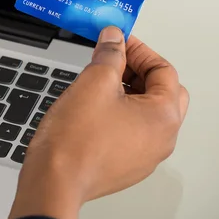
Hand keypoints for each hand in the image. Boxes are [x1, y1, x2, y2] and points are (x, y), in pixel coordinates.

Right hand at [9, 27, 188, 218]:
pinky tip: (94, 108)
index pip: (163, 70)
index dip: (139, 50)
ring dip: (128, 92)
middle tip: (113, 60)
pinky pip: (131, 132)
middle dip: (138, 71)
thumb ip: (110, 54)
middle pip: (161, 92)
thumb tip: (114, 38)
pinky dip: (119, 114)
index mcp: (163, 117)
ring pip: (145, 113)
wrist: (54, 180)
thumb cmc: (75, 140)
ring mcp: (145, 155)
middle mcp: (162, 139)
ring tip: (99, 83)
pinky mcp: (127, 165)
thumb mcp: (94, 81)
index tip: (117, 42)